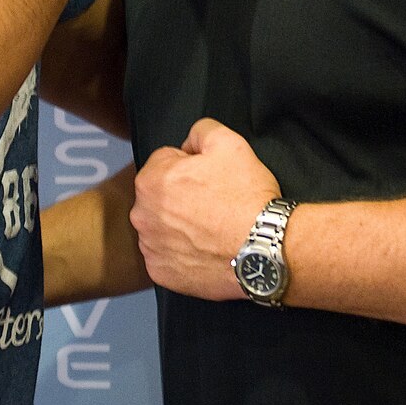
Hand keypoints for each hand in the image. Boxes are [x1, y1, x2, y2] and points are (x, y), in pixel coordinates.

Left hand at [130, 118, 279, 300]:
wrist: (264, 248)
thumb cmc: (245, 195)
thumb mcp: (228, 142)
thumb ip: (200, 130)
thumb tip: (189, 143)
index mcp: (150, 180)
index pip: (165, 162)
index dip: (191, 166)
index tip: (211, 179)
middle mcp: (141, 215)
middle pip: (159, 196)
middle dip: (181, 196)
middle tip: (213, 203)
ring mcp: (150, 248)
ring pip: (162, 227)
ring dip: (180, 226)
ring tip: (211, 228)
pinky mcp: (162, 274)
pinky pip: (167, 257)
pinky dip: (182, 254)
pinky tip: (205, 250)